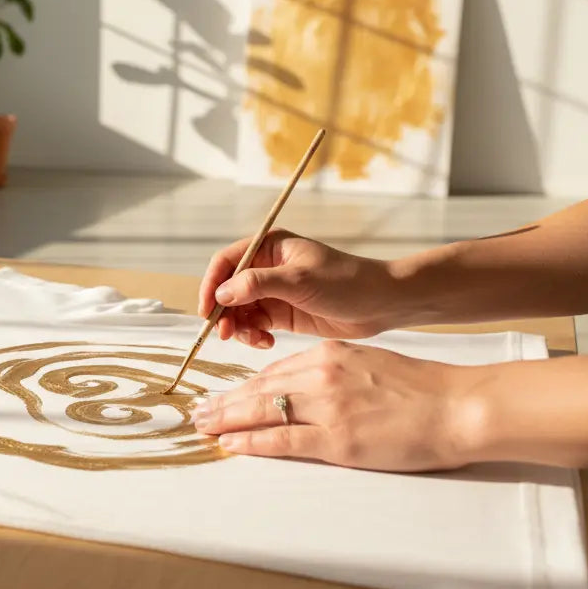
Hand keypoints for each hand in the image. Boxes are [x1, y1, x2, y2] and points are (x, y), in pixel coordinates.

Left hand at [191, 341, 479, 471]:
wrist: (459, 406)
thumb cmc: (424, 389)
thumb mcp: (369, 364)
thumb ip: (335, 372)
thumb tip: (307, 387)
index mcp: (329, 354)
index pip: (274, 372)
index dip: (245, 387)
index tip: (225, 395)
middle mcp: (320, 375)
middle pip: (259, 388)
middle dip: (224, 401)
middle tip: (198, 412)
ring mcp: (327, 407)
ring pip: (262, 410)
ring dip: (227, 419)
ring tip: (203, 427)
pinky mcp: (337, 439)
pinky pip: (281, 439)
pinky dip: (250, 441)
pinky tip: (230, 444)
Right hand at [197, 229, 403, 347]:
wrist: (380, 304)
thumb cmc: (344, 281)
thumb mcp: (298, 280)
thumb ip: (257, 284)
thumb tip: (221, 294)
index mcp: (268, 246)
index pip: (226, 262)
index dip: (211, 285)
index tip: (207, 310)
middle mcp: (266, 267)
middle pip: (228, 289)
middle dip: (224, 312)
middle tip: (225, 334)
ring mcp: (273, 291)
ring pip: (239, 310)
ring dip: (239, 327)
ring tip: (254, 340)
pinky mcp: (282, 313)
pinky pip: (255, 325)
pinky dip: (254, 335)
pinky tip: (266, 342)